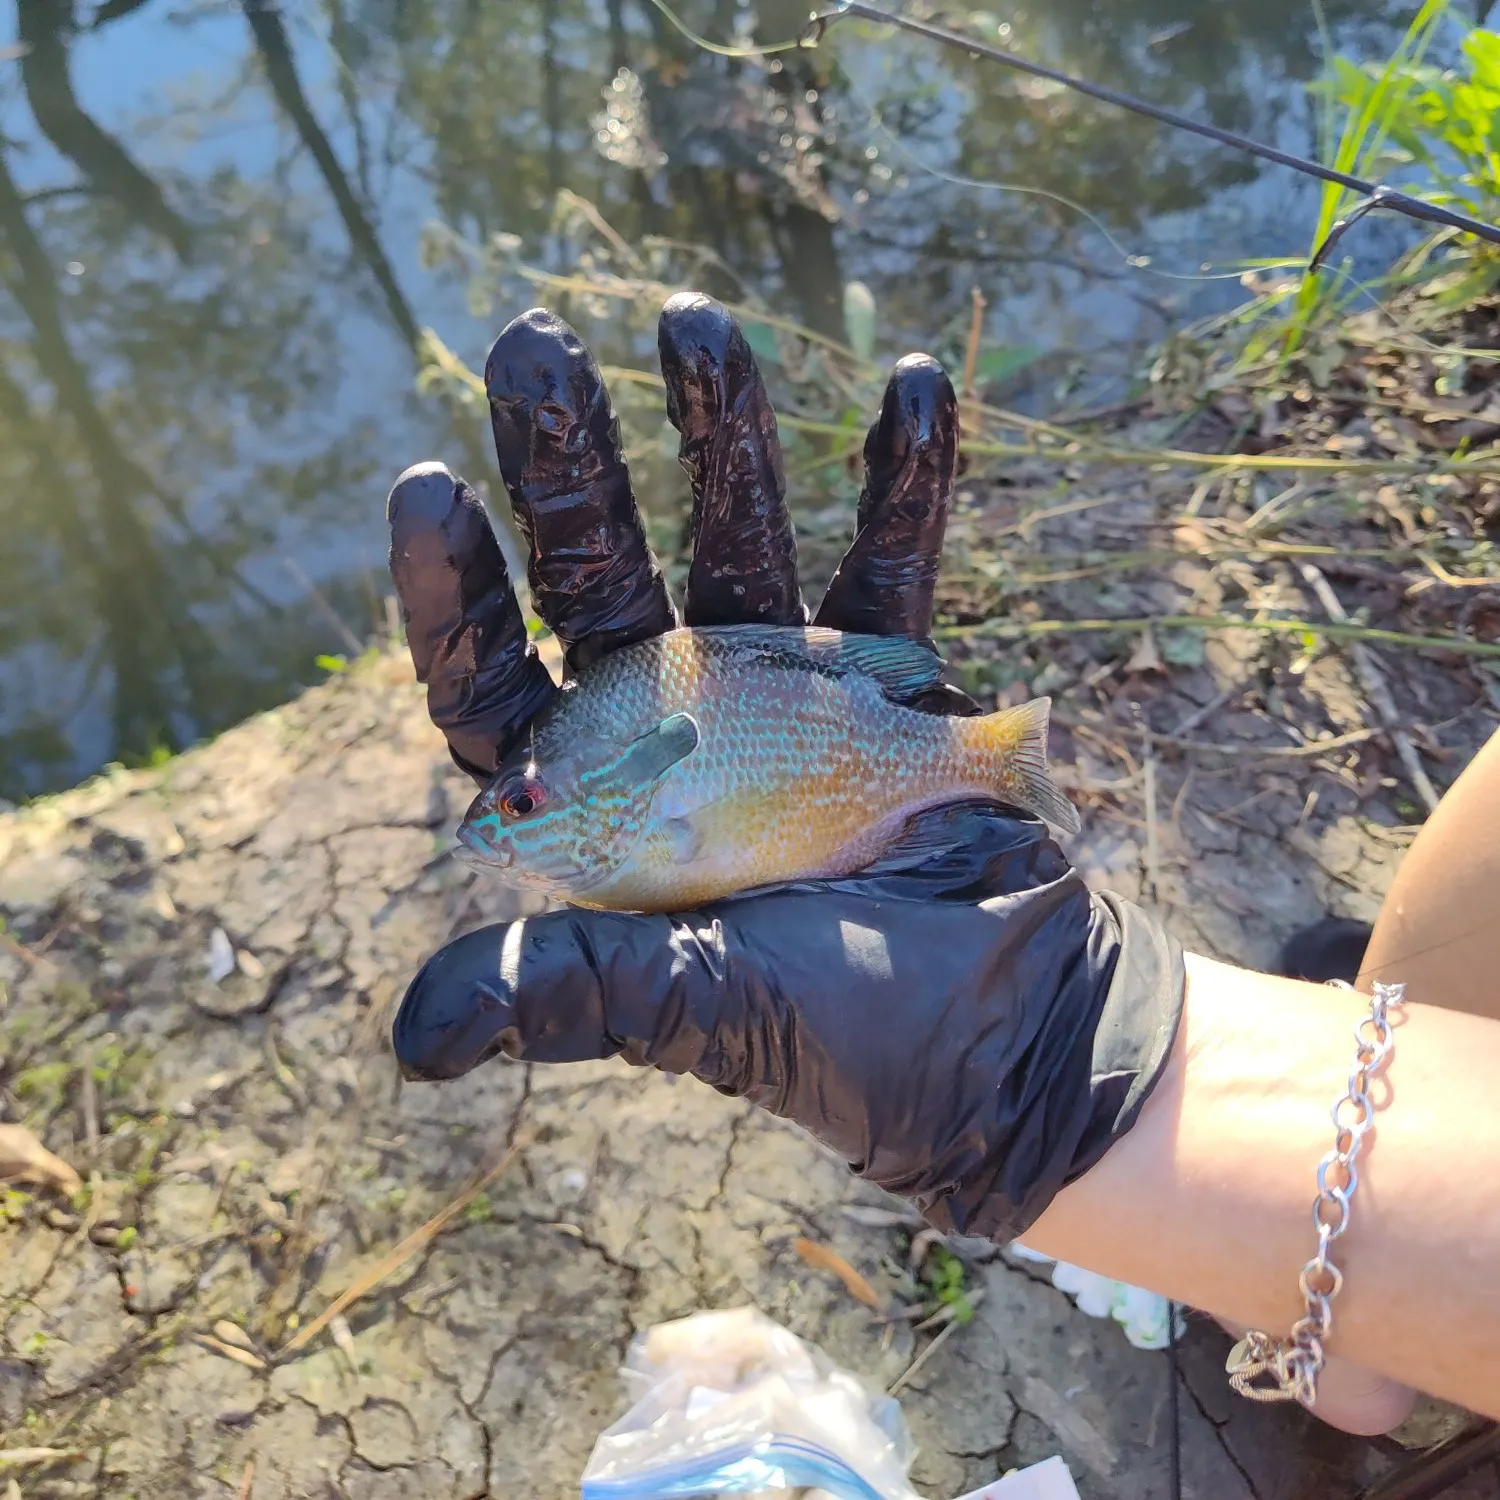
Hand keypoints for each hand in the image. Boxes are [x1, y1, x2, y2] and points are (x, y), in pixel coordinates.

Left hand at [386, 294, 1183, 1242]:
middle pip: (599, 569)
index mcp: (601, 799)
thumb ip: (572, 992)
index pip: (495, 682)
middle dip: (567, 463)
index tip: (424, 481)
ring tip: (694, 315)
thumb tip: (411, 1042)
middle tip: (529, 341)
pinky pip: (893, 557)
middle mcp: (675, 722)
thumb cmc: (846, 1037)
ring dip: (723, 431)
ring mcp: (779, 685)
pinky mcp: (886, 672)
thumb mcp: (698, 1009)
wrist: (1006, 1033)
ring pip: (737, 532)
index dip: (451, 594)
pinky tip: (915, 381)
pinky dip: (906, 480)